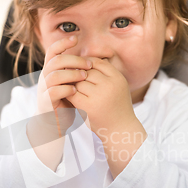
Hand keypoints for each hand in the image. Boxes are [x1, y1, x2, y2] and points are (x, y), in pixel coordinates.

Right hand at [36, 36, 91, 133]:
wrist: (55, 122)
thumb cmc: (67, 101)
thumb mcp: (72, 83)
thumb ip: (76, 72)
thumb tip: (94, 60)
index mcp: (51, 70)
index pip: (53, 50)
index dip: (63, 43)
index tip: (76, 39)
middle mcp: (45, 77)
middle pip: (56, 60)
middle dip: (74, 60)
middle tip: (89, 65)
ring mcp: (43, 89)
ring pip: (54, 75)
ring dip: (71, 74)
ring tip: (84, 77)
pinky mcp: (45, 102)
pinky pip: (53, 91)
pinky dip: (66, 89)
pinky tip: (76, 91)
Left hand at [67, 57, 146, 177]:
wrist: (120, 130)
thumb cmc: (117, 107)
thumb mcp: (117, 86)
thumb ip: (105, 72)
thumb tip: (85, 57)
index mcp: (118, 78)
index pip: (97, 62)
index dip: (86, 64)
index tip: (80, 69)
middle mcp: (110, 85)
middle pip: (86, 71)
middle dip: (77, 74)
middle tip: (70, 76)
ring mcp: (99, 96)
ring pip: (78, 81)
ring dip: (72, 83)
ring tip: (70, 86)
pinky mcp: (88, 107)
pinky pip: (73, 94)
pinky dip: (69, 93)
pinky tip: (68, 95)